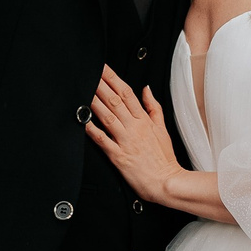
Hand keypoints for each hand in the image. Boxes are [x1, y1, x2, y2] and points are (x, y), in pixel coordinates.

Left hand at [84, 66, 182, 204]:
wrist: (166, 182)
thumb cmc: (164, 159)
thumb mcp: (162, 128)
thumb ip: (154, 107)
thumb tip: (147, 89)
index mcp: (144, 120)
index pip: (127, 93)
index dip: (114, 79)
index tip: (103, 68)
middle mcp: (134, 127)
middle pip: (115, 101)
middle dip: (101, 85)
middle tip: (90, 72)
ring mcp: (126, 141)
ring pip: (108, 116)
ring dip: (95, 102)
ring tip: (85, 89)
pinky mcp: (118, 156)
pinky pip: (103, 140)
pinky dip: (92, 130)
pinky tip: (83, 121)